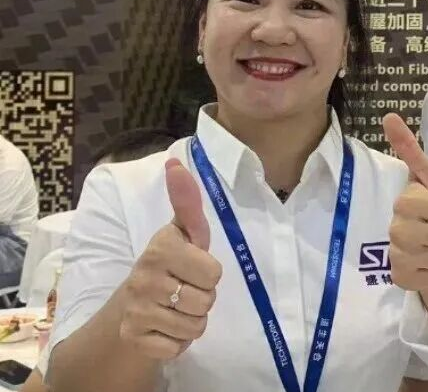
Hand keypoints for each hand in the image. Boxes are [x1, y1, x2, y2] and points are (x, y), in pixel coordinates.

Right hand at [119, 159, 221, 359]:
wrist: (130, 304)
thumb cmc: (170, 262)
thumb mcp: (183, 232)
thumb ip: (187, 202)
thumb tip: (176, 162)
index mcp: (160, 247)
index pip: (213, 272)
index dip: (209, 272)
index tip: (192, 264)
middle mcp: (144, 276)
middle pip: (206, 300)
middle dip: (203, 298)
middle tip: (185, 288)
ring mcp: (136, 309)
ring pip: (195, 326)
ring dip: (192, 321)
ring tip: (176, 307)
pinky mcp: (134, 338)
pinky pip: (178, 347)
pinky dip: (177, 342)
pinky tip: (164, 326)